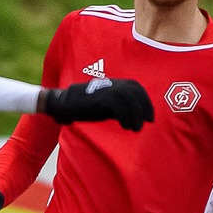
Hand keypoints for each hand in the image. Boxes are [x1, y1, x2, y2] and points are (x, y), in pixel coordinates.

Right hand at [38, 78, 155, 130]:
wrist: (63, 102)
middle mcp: (113, 84)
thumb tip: (131, 116)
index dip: (146, 102)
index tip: (150, 117)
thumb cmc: (83, 105)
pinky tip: (125, 126)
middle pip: (136, 93)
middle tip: (147, 123)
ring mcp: (106, 89)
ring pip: (129, 100)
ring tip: (135, 128)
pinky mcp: (101, 98)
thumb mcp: (103, 104)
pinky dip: (125, 117)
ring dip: (135, 115)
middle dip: (144, 108)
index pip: (136, 88)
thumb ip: (117, 106)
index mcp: (114, 84)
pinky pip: (119, 107)